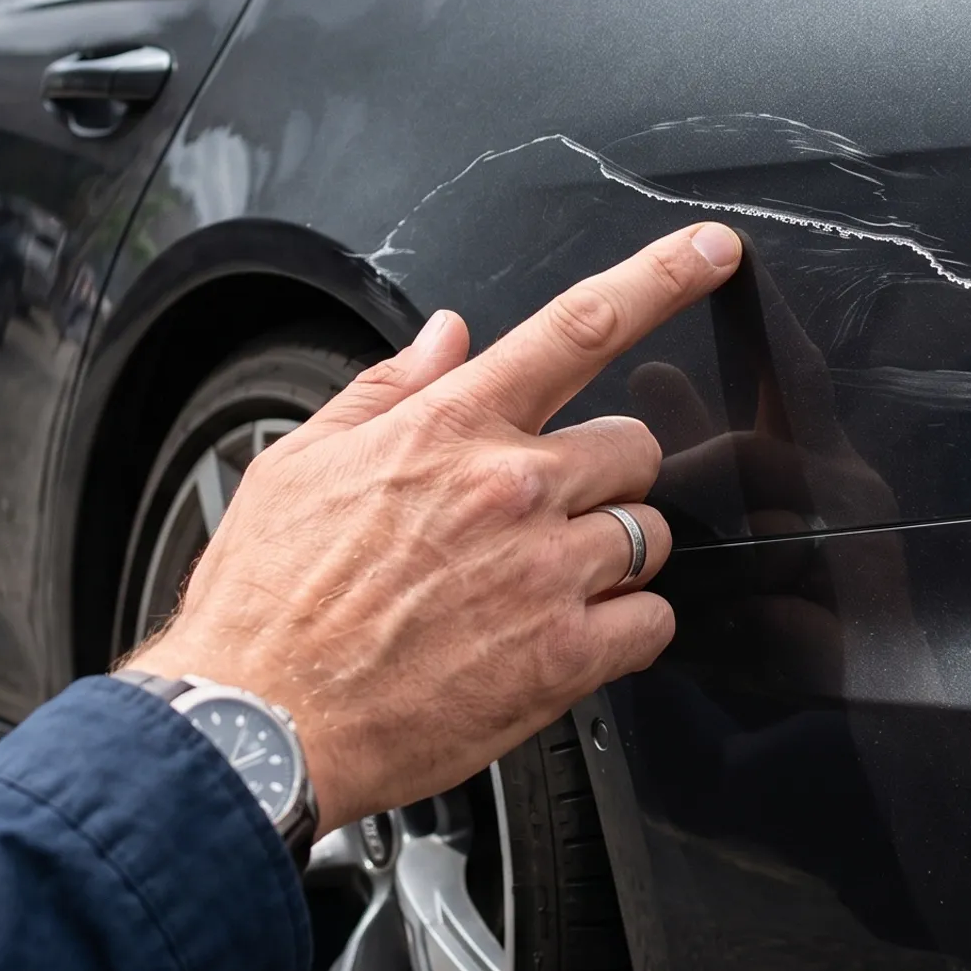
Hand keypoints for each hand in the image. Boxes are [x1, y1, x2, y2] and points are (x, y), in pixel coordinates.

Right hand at [124, 222, 744, 833]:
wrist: (260, 719)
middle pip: (634, 445)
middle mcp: (510, 488)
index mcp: (449, 427)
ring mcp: (545, 572)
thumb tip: (445, 336)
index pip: (579, 326)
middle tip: (551, 509)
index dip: (662, 276)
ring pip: (649, 534)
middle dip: (605, 472)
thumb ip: (387, 388)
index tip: (710, 251)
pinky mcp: (564, 658)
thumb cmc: (267, 600)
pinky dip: (625, 630)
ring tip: (540, 583)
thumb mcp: (301, 461)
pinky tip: (568, 637)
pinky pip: (653, 623)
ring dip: (612, 553)